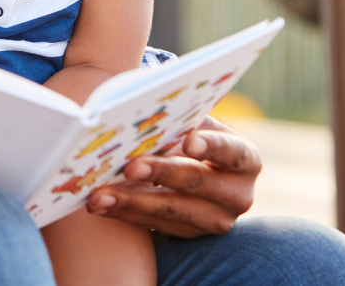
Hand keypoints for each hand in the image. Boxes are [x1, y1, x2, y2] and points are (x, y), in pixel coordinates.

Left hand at [86, 116, 259, 236]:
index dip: (212, 146)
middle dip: (161, 173)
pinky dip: (124, 213)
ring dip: (131, 201)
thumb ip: (183, 119)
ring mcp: (216, 220)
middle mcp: (237, 195)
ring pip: (171, 211)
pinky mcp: (190, 235)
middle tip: (130, 167)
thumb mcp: (197, 125)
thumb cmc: (192, 136)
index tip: (189, 140)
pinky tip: (99, 204)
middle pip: (197, 183)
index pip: (233, 151)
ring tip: (100, 194)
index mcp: (245, 159)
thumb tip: (151, 109)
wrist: (197, 172)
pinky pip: (154, 226)